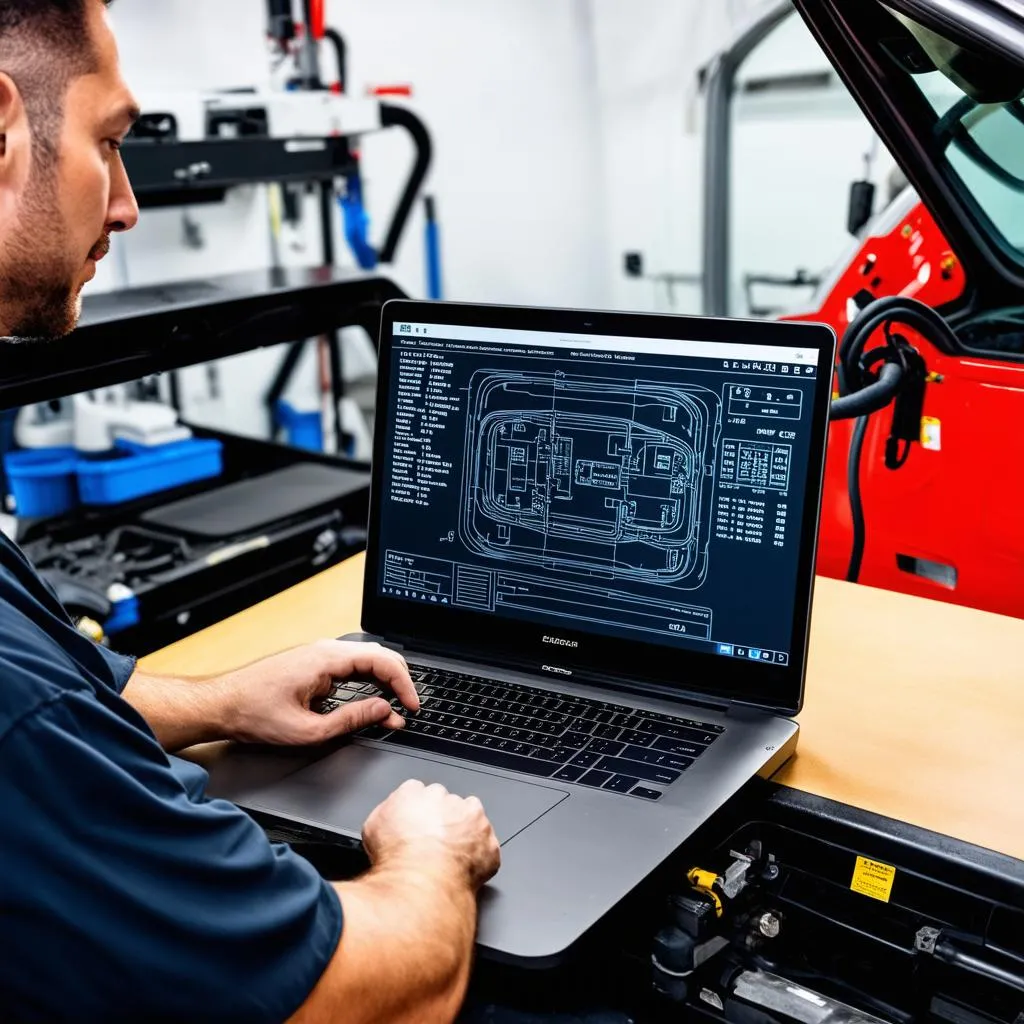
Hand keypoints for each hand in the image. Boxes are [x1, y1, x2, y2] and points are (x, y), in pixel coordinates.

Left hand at [219, 639, 418, 746]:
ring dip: (384, 682)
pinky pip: (350, 667)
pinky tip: (372, 700)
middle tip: (409, 707)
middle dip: (399, 681)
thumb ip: (351, 720)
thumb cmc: (253, 714)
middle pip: (379, 655)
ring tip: (395, 708)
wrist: (221, 705)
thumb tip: (383, 711)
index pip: (381, 661)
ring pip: (366, 660)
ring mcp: (319, 655)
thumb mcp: (308, 729)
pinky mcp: (314, 664)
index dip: (403, 684)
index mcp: (326, 659)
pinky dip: (367, 682)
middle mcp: (324, 650)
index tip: (411, 705)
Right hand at [363, 779, 500, 890]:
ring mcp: (470, 818)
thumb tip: (388, 820)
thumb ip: (385, 815)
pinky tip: (464, 869)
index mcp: (415, 792)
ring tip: (450, 857)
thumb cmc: (396, 857)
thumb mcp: (371, 829)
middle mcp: (445, 798)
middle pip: (446, 803)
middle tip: (432, 845)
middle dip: (442, 821)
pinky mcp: (488, 841)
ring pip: (471, 820)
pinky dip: (479, 857)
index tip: (415, 828)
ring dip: (464, 834)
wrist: (421, 880)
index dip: (416, 813)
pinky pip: (486, 847)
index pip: (417, 792)